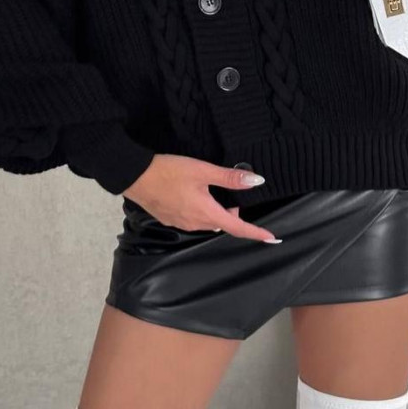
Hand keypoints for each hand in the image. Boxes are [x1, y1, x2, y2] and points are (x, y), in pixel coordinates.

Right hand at [123, 153, 281, 242]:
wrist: (135, 176)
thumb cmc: (169, 171)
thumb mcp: (202, 170)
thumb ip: (229, 178)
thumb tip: (255, 181)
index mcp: (207, 213)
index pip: (238, 228)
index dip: (256, 233)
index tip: (272, 238)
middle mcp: (196, 223)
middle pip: (223, 223)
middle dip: (232, 211)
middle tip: (231, 188)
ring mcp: (182, 223)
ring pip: (209, 221)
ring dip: (216, 210)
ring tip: (211, 189)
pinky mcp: (172, 219)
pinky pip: (194, 219)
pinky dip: (202, 209)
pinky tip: (194, 193)